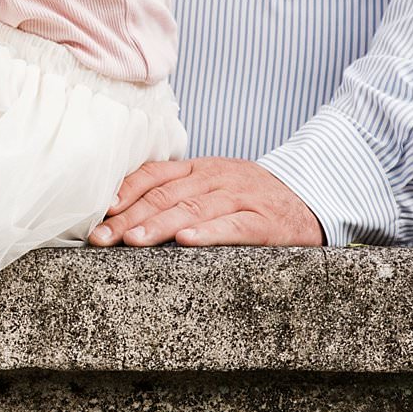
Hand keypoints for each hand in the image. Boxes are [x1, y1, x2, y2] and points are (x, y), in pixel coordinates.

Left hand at [87, 157, 323, 247]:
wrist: (313, 197)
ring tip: (131, 240)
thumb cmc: (250, 196)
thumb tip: (121, 209)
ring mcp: (241, 198)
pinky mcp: (265, 222)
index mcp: (199, 168)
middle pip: (165, 196)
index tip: (99, 210)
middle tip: (100, 238)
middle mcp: (216, 178)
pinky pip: (234, 225)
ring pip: (193, 209)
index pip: (154, 175)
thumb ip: (176, 190)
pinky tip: (186, 242)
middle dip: (128, 218)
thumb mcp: (213, 183)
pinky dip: (209, 233)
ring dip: (158, 225)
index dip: (125, 190)